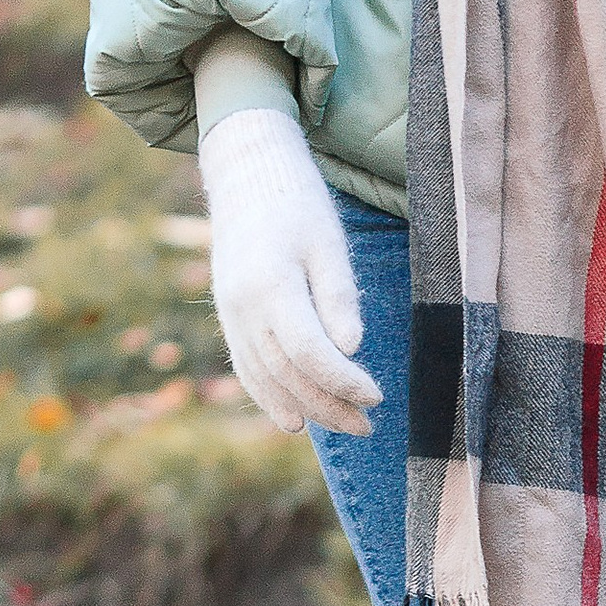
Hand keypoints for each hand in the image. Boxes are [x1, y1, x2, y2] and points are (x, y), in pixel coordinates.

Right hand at [199, 110, 381, 437]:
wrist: (247, 179)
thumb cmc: (298, 206)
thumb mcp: (328, 243)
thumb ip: (337, 296)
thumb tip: (351, 349)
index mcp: (271, 285)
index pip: (309, 352)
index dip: (343, 380)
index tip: (376, 396)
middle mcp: (243, 307)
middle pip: (287, 374)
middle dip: (330, 405)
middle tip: (368, 425)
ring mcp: (231, 315)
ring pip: (265, 378)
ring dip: (305, 408)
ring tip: (345, 427)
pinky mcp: (229, 317)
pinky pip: (247, 368)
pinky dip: (269, 397)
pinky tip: (294, 420)